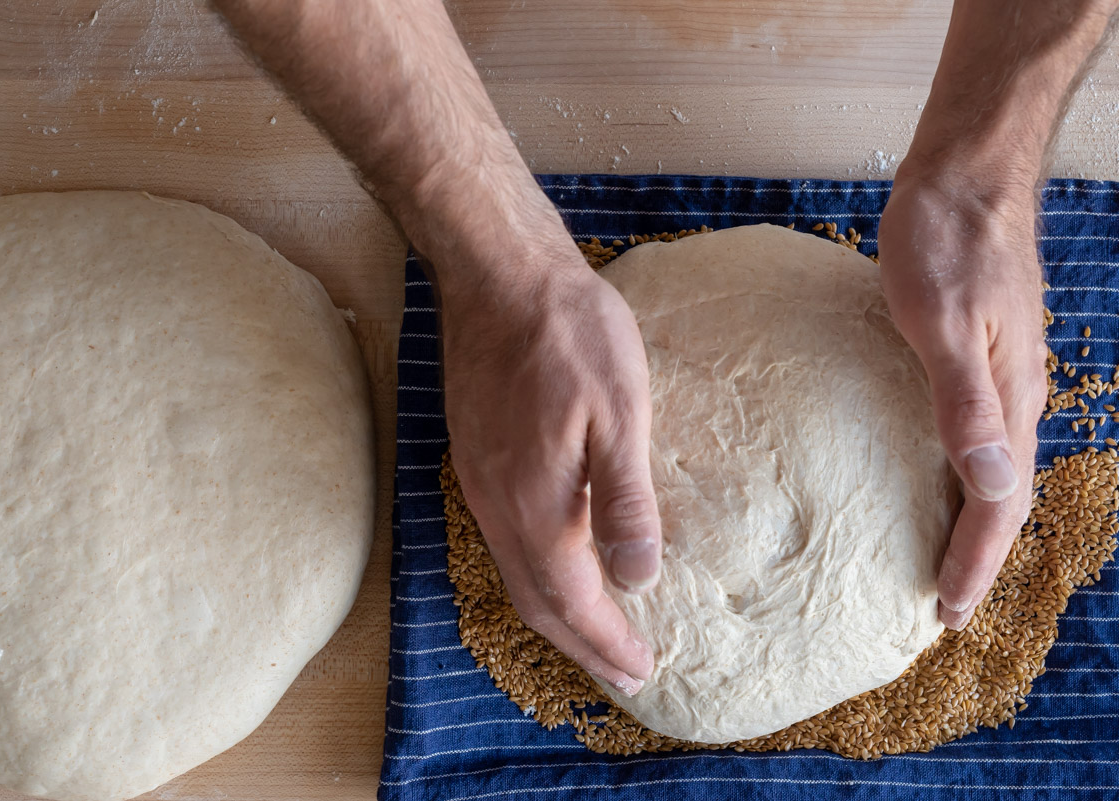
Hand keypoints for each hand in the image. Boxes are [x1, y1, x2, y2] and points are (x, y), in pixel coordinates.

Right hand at [438, 243, 661, 693]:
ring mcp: (479, 482)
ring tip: (595, 634)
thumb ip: (625, 498)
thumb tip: (638, 576)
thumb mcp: (619, 410)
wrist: (498, 275)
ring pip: (514, 573)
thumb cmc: (567, 332)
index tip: (642, 669)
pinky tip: (560, 565)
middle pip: (535, 601)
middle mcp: (496, 504)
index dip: (606, 640)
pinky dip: (537, 573)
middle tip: (622, 671)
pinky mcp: (476, 458)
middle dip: (580, 644)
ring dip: (556, 614)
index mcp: (535, 502)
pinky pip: (502, 540)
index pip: (570, 598)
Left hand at [877, 165, 1048, 629]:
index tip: (945, 612)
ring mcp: (1000, 373)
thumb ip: (965, 399)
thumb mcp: (944, 318)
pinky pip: (975, 432)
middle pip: (1003, 496)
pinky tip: (930, 473)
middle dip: (976, 555)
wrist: (968, 173)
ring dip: (969, 518)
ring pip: (992, 467)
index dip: (974, 562)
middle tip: (942, 603)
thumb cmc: (947, 238)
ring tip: (938, 555)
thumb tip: (989, 481)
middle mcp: (1014, 394)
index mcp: (1012, 398)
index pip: (1000, 504)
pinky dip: (958, 472)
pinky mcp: (978, 352)